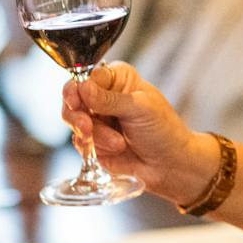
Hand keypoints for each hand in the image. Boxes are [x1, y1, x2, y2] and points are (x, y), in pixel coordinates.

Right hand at [60, 62, 199, 203]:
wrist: (170, 165)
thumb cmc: (163, 131)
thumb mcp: (139, 109)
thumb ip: (109, 99)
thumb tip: (83, 87)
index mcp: (118, 79)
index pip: (87, 77)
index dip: (77, 88)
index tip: (76, 99)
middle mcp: (104, 97)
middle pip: (72, 98)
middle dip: (78, 115)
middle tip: (87, 126)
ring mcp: (97, 120)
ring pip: (74, 122)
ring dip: (95, 135)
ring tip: (117, 143)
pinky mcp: (93, 142)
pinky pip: (79, 142)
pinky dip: (95, 148)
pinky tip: (115, 149)